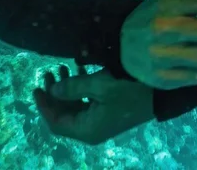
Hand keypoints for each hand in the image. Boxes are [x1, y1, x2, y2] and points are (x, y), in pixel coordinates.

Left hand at [33, 66, 152, 146]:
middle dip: (54, 94)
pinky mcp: (110, 111)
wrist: (160, 92)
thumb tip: (53, 90)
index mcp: (87, 130)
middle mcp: (92, 129)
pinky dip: (80, 89)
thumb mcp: (99, 85)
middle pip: (64, 115)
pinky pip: (87, 103)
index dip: (44, 105)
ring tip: (62, 66)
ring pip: (75, 107)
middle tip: (49, 72)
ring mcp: (101, 121)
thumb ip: (73, 88)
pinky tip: (80, 70)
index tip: (36, 87)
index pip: (56, 123)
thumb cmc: (128, 88)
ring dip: (67, 89)